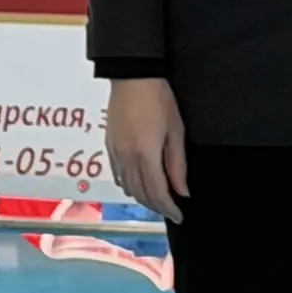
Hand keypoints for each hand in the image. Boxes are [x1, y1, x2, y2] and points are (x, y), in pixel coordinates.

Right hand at [105, 78, 188, 223]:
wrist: (133, 77)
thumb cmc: (159, 99)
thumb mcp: (176, 131)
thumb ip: (177, 164)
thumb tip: (182, 191)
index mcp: (145, 155)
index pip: (157, 193)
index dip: (169, 208)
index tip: (179, 215)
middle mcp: (126, 158)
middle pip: (140, 194)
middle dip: (157, 206)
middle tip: (172, 211)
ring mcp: (115, 152)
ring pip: (127, 187)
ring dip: (143, 198)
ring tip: (159, 200)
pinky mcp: (110, 146)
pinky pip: (118, 175)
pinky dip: (129, 185)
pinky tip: (139, 184)